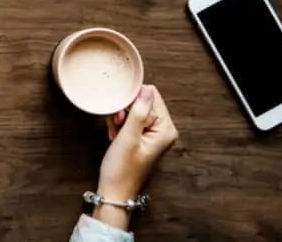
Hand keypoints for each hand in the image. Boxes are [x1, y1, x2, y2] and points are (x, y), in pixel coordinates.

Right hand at [94, 84, 178, 229]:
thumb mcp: (128, 137)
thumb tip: (146, 89)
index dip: (132, 101)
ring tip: (116, 134)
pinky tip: (116, 136)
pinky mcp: (144, 136)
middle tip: (117, 126)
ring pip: (134, 109)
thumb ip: (138, 111)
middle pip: (142, 101)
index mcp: (166, 129)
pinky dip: (120, 125)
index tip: (122, 117)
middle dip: (125, 110)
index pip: (151, 96)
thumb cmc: (122, 169)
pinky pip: (131, 119)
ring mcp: (154, 133)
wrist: (115, 192)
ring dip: (120, 118)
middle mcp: (164, 129)